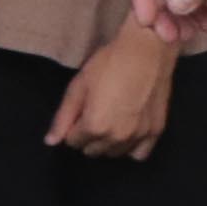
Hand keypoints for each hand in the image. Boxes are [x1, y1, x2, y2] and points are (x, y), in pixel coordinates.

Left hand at [50, 21, 178, 159]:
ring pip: (114, 153)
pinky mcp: (156, 132)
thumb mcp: (78, 86)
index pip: (73, 142)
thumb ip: (63, 117)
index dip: (72, 127)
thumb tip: (50, 141)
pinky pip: (139, 154)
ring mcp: (139, 136)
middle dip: (88, 136)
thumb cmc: (108, 64)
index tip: (79, 112)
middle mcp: (117, 137)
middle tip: (94, 113)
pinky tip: (127, 132)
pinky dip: (130, 147)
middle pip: (93, 150)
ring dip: (107, 142)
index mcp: (94, 126)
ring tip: (110, 120)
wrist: (147, 50)